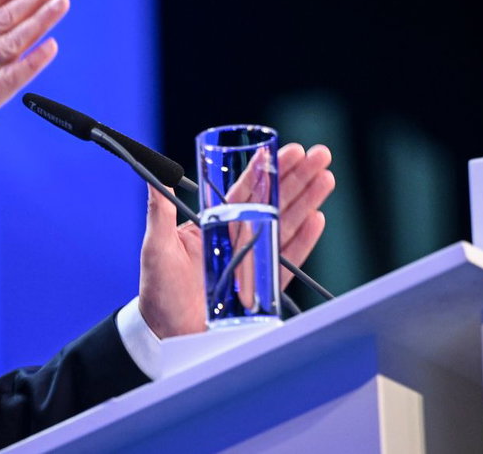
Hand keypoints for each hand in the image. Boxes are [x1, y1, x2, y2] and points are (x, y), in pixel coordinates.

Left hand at [138, 142, 333, 337]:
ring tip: (326, 178)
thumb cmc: (158, 289)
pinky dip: (303, 241)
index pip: (246, 188)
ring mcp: (252, 259)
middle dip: (298, 176)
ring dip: (307, 201)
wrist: (167, 332)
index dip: (268, 168)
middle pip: (273, 200)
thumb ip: (159, 212)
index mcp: (214, 222)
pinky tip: (316, 220)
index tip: (288, 150)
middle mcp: (237, 236)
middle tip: (320, 155)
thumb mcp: (156, 246)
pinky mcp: (262, 285)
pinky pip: (288, 260)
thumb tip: (157, 175)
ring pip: (286, 224)